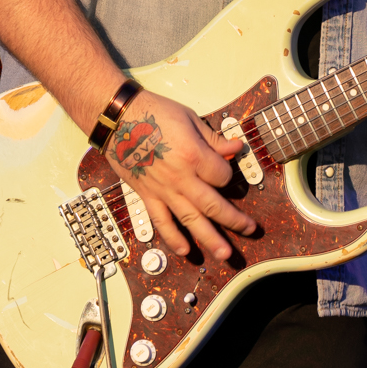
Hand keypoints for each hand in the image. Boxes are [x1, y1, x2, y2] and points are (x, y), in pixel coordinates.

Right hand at [104, 91, 255, 260]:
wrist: (116, 119)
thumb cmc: (152, 113)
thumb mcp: (189, 119)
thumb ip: (213, 139)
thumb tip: (235, 148)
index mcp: (193, 155)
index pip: (223, 175)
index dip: (228, 173)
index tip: (224, 168)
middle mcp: (181, 178)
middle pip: (214, 205)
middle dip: (234, 219)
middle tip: (250, 229)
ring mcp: (163, 190)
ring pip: (191, 219)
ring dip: (210, 238)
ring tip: (225, 254)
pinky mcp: (147, 195)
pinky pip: (162, 221)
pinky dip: (173, 237)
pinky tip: (185, 250)